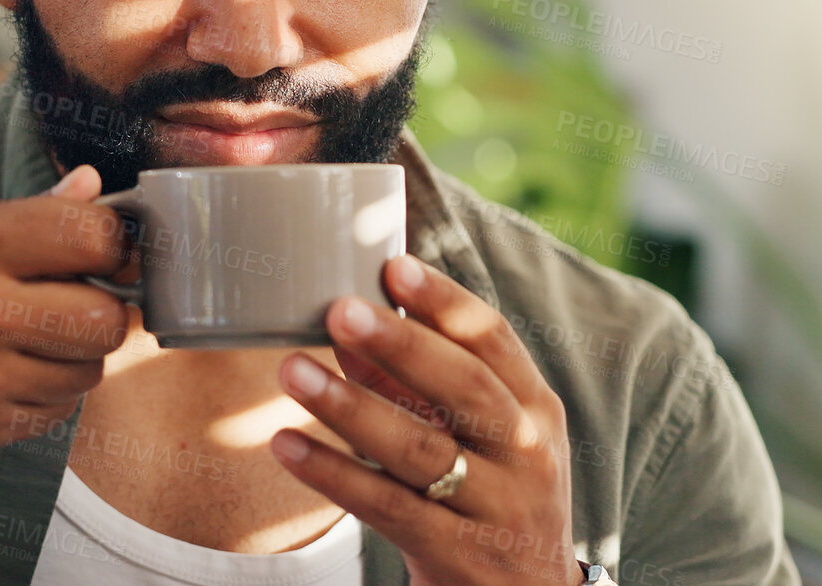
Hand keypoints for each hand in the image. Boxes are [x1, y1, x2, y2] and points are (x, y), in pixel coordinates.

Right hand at [0, 165, 131, 479]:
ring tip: (20, 340)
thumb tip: (95, 189)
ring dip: (69, 357)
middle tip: (70, 303)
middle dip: (100, 310)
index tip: (99, 250)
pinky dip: (37, 395)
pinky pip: (52, 414)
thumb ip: (19, 211)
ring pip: (87, 373)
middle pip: (107, 319)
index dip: (112, 243)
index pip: (94, 237)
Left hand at [270, 254, 581, 584]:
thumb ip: (417, 386)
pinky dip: (333, 474)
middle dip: (401, 345)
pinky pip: (387, 508)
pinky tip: (287, 445)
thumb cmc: (494, 501)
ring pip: (420, 449)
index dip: (444, 301)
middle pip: (463, 387)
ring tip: (292, 370)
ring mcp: (496, 508)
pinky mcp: (457, 554)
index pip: (493, 341)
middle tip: (340, 309)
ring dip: (350, 407)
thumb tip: (348, 326)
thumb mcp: (480, 439)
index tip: (393, 266)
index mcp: (535, 409)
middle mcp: (525, 453)